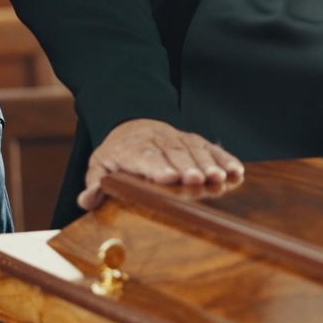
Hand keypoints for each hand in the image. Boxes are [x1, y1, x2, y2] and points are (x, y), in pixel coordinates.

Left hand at [78, 119, 242, 210]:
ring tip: (220, 178)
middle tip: (198, 180)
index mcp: (132, 147)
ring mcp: (178, 138)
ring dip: (209, 163)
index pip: (145, 156)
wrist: (132, 123)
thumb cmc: (118, 153)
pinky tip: (236, 170)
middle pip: (174, 152)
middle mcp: (157, 140)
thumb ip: (94, 183)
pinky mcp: (193, 140)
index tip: (169, 178)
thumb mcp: (99, 164)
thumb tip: (87, 199)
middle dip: (187, 166)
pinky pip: (210, 146)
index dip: (157, 167)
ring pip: (195, 148)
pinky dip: (224, 157)